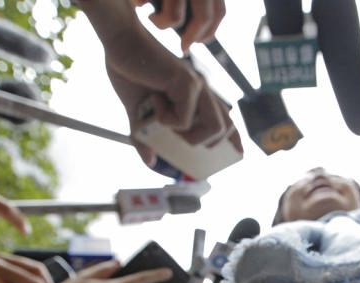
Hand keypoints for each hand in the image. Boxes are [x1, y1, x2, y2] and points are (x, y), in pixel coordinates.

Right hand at [78, 0, 239, 167]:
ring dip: (188, 136)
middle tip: (177, 136)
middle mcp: (202, 90)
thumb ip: (145, 138)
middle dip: (205, 143)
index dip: (234, 138)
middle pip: (225, 128)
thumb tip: (149, 161)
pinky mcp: (187, 83)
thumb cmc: (130, 73)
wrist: (120, 45)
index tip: (239, 152)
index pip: (225, 119)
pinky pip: (185, 119)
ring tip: (164, 120)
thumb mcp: (138, 114)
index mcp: (196, 95)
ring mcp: (197, 86)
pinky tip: (153, 100)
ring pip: (214, 128)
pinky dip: (166, 119)